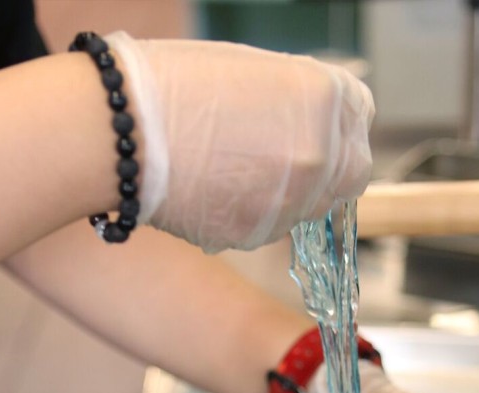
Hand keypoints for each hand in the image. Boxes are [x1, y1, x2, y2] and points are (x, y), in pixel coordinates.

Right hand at [106, 33, 373, 252]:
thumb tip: (320, 125)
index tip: (316, 123)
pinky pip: (269, 226)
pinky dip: (252, 212)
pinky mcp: (257, 236)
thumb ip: (301, 100)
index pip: (361, 118)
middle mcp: (318, 156)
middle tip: (284, 152)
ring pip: (309, 207)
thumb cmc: (173, 84)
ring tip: (233, 165)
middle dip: (327, 165)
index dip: (337, 121)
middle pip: (350, 174)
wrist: (116, 130)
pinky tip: (214, 186)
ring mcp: (290, 203)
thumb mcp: (253, 70)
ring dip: (288, 192)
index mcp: (324, 99)